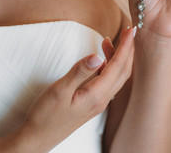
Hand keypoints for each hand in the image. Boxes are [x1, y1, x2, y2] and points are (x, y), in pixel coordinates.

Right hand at [16, 27, 135, 151]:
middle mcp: (103, 99)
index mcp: (97, 95)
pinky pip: (109, 81)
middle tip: (128, 32)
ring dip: (118, 57)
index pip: (117, 66)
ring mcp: (99, 102)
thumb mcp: (59, 91)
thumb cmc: (46, 116)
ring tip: (109, 40)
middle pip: (123, 71)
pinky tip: (101, 60)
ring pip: (117, 76)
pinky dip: (109, 67)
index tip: (131, 30)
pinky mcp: (94, 103)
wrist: (39, 138)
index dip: (126, 47)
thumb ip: (79, 72)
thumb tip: (97, 56)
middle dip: (128, 50)